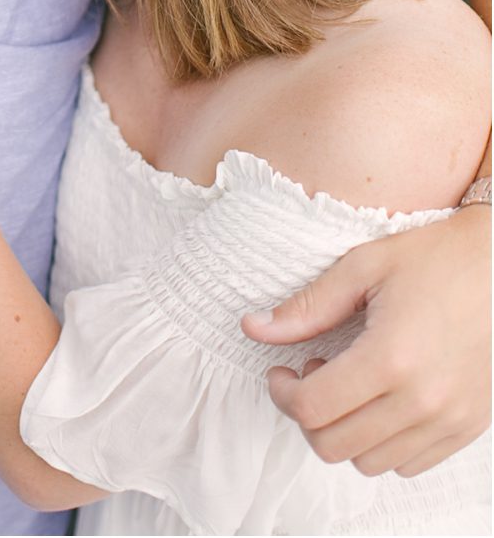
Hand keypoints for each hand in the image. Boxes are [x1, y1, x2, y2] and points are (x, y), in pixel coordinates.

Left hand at [243, 203, 489, 476]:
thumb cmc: (432, 258)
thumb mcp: (361, 268)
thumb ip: (306, 307)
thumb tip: (252, 328)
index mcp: (391, 358)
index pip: (312, 409)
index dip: (282, 393)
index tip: (283, 369)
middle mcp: (424, 400)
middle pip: (334, 446)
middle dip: (307, 415)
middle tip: (312, 375)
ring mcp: (451, 418)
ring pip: (370, 462)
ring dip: (344, 431)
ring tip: (348, 385)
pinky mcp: (469, 426)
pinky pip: (410, 464)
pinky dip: (382, 443)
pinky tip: (379, 400)